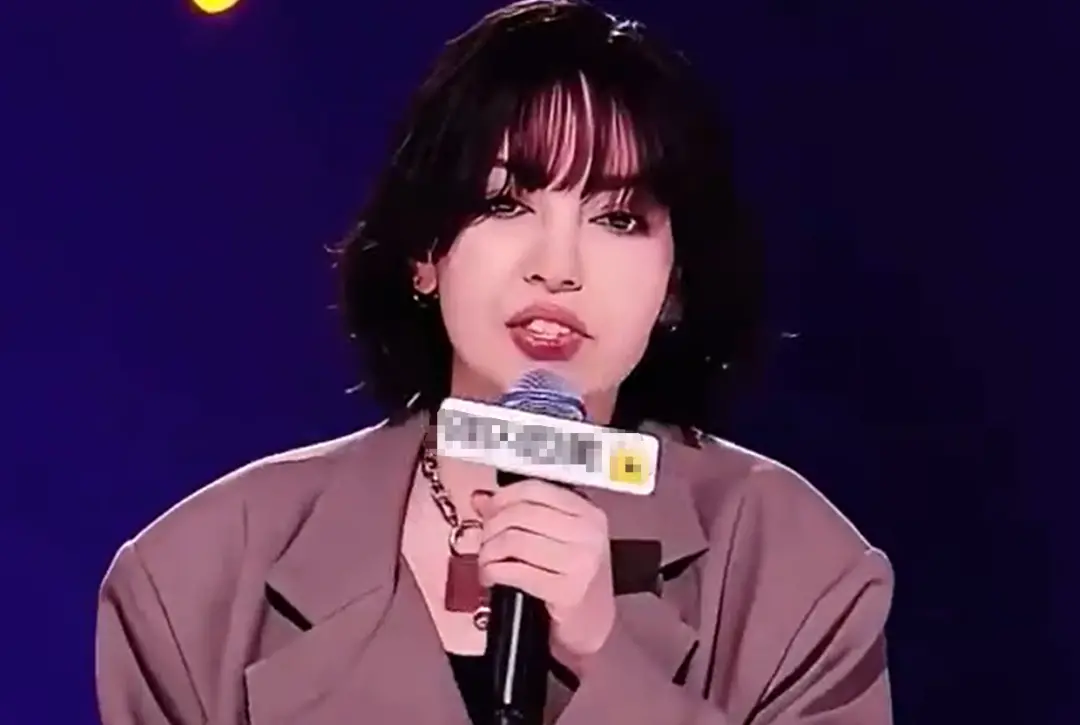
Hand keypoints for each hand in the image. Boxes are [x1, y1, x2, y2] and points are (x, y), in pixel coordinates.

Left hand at [473, 480, 615, 671]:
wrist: (592, 625)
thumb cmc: (573, 580)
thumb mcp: (555, 539)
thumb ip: (521, 513)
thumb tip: (481, 498)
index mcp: (588, 513)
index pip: (535, 489)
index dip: (503, 497)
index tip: (488, 508)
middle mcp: (588, 534)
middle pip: (521, 513)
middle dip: (492, 526)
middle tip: (485, 540)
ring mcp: (580, 563)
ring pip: (515, 540)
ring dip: (490, 551)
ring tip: (487, 561)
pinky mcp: (566, 591)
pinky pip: (515, 571)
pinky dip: (493, 572)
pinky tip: (491, 576)